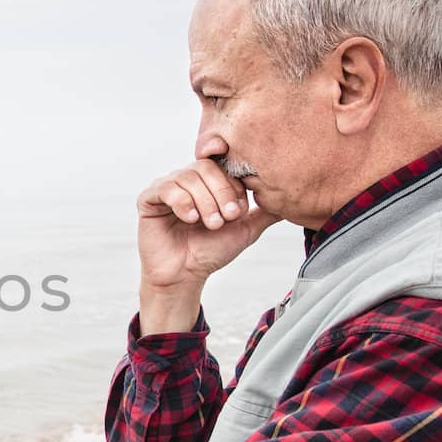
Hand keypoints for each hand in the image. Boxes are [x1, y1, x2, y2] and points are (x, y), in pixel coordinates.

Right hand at [134, 160, 282, 332]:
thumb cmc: (211, 251)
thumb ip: (266, 212)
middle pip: (206, 167)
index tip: (240, 211)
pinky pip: (166, 188)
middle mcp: (187, 180)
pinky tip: (190, 219)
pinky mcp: (149, 199)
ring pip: (188, 177)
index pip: (224, 166)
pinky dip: (182, 202)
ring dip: (204, 201)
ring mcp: (167, 188)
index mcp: (208, 183)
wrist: (185, 275)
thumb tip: (293, 199)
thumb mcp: (246, 229)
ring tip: (210, 224)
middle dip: (221, 192)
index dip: (234, 185)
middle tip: (226, 218)